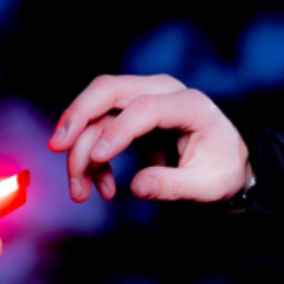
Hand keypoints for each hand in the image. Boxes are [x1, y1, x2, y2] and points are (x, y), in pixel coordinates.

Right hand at [49, 74, 251, 202]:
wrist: (226, 159)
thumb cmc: (220, 169)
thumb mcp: (207, 185)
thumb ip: (173, 186)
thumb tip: (137, 187)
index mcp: (189, 105)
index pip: (144, 108)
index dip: (117, 132)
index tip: (97, 159)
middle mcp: (162, 92)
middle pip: (107, 90)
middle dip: (77, 117)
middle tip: (56, 148)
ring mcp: (143, 100)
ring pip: (96, 112)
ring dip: (79, 152)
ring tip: (79, 193)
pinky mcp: (130, 115)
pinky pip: (99, 130)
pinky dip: (93, 160)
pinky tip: (103, 188)